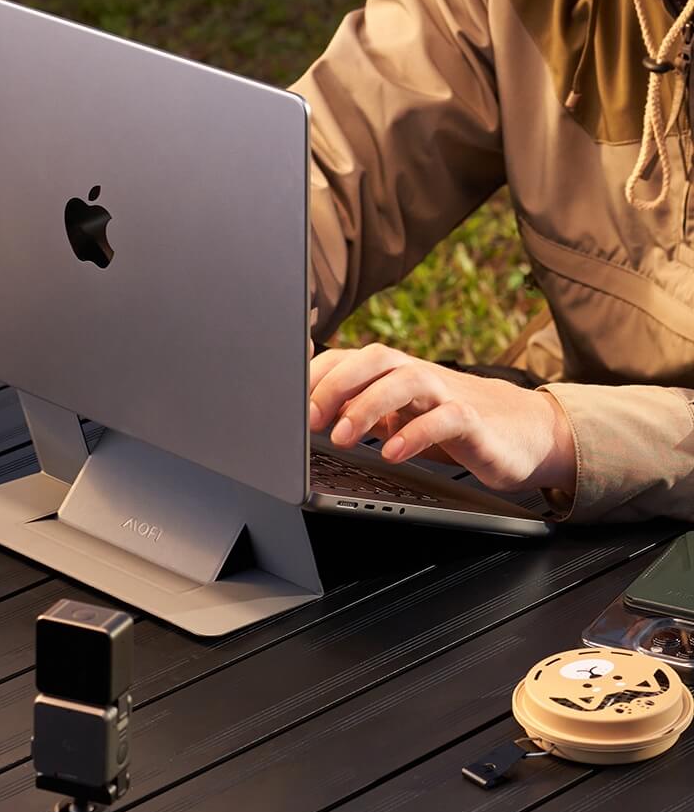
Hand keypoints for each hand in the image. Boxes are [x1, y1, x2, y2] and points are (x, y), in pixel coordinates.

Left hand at [309, 344, 575, 494]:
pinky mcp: (473, 421)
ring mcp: (447, 394)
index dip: (316, 376)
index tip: (289, 404)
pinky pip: (444, 420)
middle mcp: (418, 374)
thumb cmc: (451, 421)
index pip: (347, 358)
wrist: (523, 432)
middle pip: (373, 360)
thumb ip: (361, 408)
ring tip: (343, 437)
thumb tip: (309, 414)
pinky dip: (414, 435)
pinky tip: (391, 453)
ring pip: (406, 382)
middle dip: (336, 386)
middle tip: (310, 420)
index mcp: (394, 372)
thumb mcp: (399, 415)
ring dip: (368, 407)